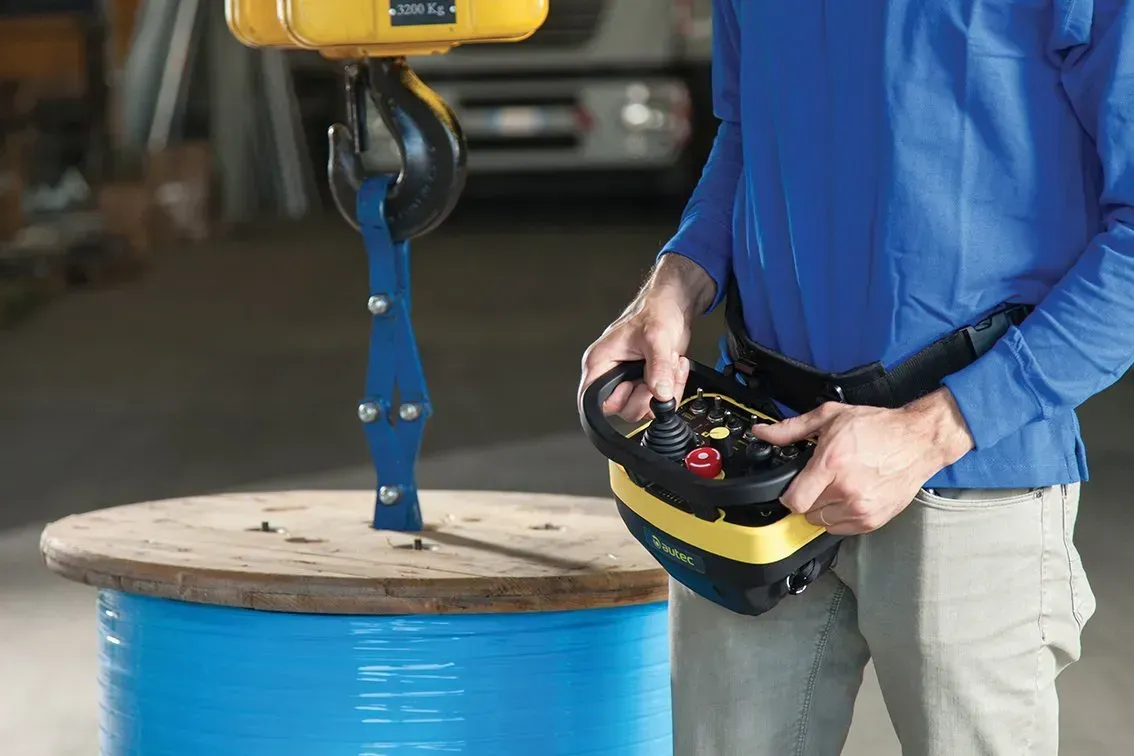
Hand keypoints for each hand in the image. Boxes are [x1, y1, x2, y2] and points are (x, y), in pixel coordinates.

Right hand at [577, 254, 713, 421]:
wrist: (674, 307)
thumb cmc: (655, 311)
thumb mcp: (656, 338)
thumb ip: (658, 367)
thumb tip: (660, 393)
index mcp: (600, 361)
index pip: (590, 399)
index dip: (613, 401)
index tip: (633, 388)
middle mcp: (612, 375)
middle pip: (623, 409)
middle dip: (648, 395)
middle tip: (659, 373)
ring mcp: (630, 381)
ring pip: (644, 407)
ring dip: (665, 390)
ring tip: (670, 364)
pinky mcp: (646, 383)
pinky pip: (658, 401)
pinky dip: (673, 388)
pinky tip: (674, 367)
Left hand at [749, 389, 974, 534]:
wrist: (918, 440)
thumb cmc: (878, 428)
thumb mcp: (830, 417)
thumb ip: (792, 429)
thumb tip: (763, 432)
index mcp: (832, 464)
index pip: (794, 500)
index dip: (788, 495)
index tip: (792, 488)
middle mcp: (846, 490)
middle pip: (807, 511)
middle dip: (808, 497)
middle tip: (820, 481)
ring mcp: (861, 508)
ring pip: (823, 522)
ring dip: (824, 509)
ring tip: (837, 488)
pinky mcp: (874, 519)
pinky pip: (842, 529)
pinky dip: (840, 517)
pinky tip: (850, 497)